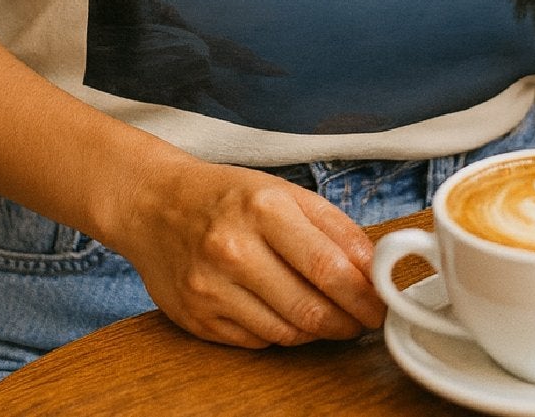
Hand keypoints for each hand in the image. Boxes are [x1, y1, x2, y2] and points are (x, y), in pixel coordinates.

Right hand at [117, 151, 386, 348]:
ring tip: (329, 317)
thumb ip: (333, 227)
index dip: (364, 296)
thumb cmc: (225, 196)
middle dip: (348, 322)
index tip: (380, 306)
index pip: (329, 266)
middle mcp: (233, 248)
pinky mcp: (196, 318)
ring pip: (287, 332)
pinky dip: (282, 334)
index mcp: (263, 207)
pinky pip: (257, 342)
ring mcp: (211, 287)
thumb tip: (374, 269)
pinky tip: (286, 314)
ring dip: (318, 331)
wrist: (153, 204)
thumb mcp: (282, 191)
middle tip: (362, 321)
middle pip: (311, 308)